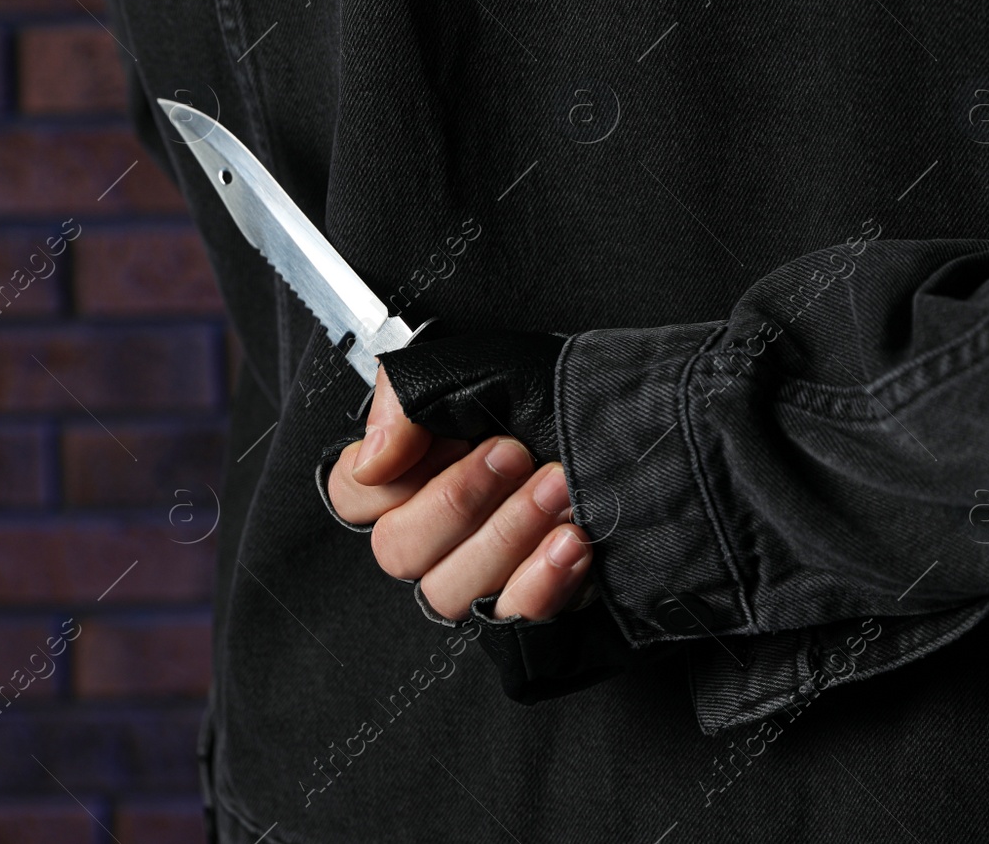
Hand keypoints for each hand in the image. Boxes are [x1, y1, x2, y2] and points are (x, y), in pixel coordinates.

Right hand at [326, 363, 593, 620]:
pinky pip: (508, 620)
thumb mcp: (473, 370)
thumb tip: (371, 463)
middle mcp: (431, 532)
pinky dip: (538, 585)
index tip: (450, 440)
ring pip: (447, 591)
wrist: (633, 422)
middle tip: (516, 455)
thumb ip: (404, 402)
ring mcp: (473, 575)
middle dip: (460, 500)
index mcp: (408, 473)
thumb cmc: (549, 395)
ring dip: (508, 536)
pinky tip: (570, 546)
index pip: (355, 495)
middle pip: (398, 550)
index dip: (392, 477)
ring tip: (559, 491)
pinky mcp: (522, 606)